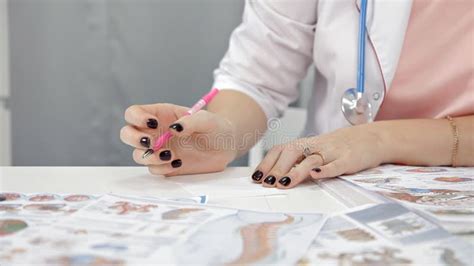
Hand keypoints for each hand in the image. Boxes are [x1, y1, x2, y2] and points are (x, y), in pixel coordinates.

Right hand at [120, 103, 237, 175]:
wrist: (226, 147)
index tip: (153, 124)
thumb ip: (192, 121)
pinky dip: (161, 168)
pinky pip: (152, 169)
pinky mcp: (165, 166)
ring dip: (149, 157)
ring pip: (137, 155)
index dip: (136, 117)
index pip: (134, 113)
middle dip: (134, 139)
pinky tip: (178, 163)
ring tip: (170, 155)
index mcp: (160, 115)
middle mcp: (154, 132)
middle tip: (152, 143)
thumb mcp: (208, 120)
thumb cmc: (216, 127)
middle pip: (127, 134)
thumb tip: (174, 129)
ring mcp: (158, 150)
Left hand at [251, 123, 386, 188]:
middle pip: (292, 152)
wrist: (371, 138)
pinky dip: (325, 169)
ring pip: (311, 159)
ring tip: (283, 183)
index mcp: (306, 144)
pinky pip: (336, 164)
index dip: (267, 162)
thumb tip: (274, 178)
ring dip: (295, 171)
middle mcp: (316, 146)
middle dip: (277, 168)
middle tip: (267, 183)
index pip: (281, 150)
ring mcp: (333, 152)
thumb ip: (298, 163)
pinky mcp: (349, 159)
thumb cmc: (339, 147)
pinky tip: (316, 175)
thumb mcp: (316, 152)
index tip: (256, 177)